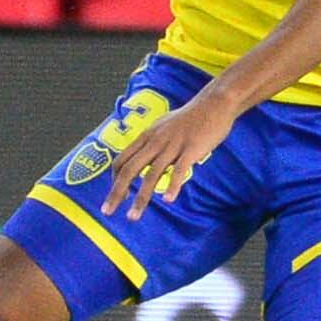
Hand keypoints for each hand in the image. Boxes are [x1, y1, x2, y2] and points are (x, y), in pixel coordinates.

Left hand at [102, 90, 235, 220]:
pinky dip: (172, 186)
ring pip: (151, 175)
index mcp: (147, 137)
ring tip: (133, 217)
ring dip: (140, 198)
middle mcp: (155, 142)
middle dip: (116, 193)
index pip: (121, 160)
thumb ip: (151, 142)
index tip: (116, 197)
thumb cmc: (189, 118)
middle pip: (129, 170)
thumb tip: (143, 157)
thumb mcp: (163, 127)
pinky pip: (179, 171)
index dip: (114, 180)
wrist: (213, 104)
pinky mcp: (191, 149)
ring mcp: (172, 146)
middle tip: (107, 212)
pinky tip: (167, 200)